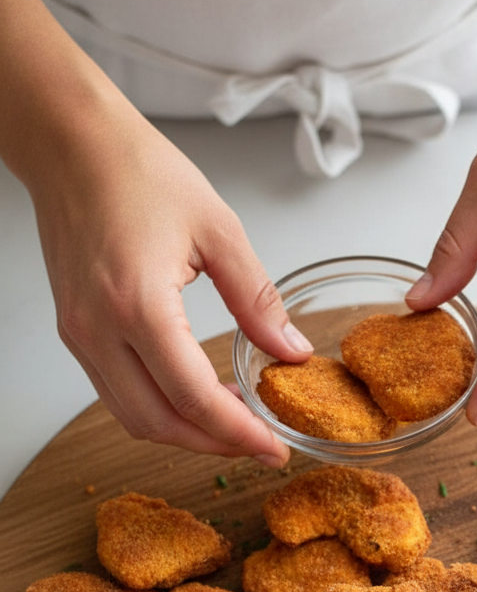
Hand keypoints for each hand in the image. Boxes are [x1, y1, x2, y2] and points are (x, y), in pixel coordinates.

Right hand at [26, 94, 311, 463]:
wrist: (71, 143)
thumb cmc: (136, 170)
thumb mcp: (218, 229)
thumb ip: (257, 299)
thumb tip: (290, 349)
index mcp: (138, 305)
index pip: (193, 398)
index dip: (239, 433)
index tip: (274, 448)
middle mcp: (99, 330)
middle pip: (160, 423)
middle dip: (215, 444)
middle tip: (260, 444)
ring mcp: (81, 335)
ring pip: (133, 417)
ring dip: (185, 431)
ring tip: (233, 420)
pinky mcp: (75, 331)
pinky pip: (116, 393)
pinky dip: (158, 407)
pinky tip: (195, 393)